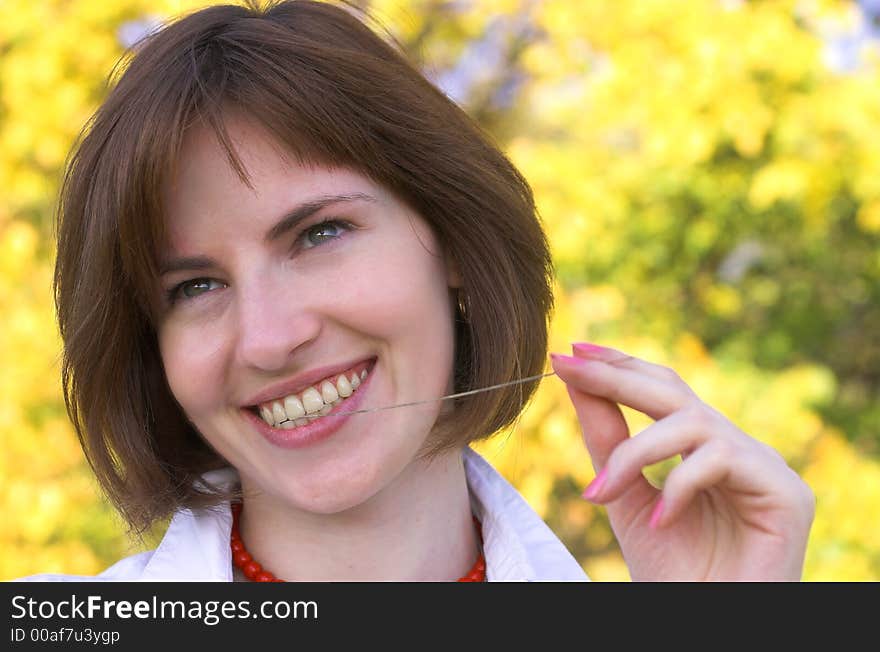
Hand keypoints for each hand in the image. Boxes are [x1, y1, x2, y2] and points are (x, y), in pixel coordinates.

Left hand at [549, 343, 815, 580]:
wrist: (709, 622)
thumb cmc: (671, 570)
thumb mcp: (625, 498)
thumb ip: (607, 443)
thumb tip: (575, 380)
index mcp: (700, 447)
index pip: (659, 389)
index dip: (617, 366)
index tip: (570, 353)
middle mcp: (733, 447)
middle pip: (673, 390)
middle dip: (615, 376)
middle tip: (569, 364)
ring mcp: (763, 466)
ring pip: (691, 422)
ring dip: (636, 452)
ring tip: (602, 493)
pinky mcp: (786, 492)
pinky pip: (720, 461)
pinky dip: (680, 487)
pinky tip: (661, 523)